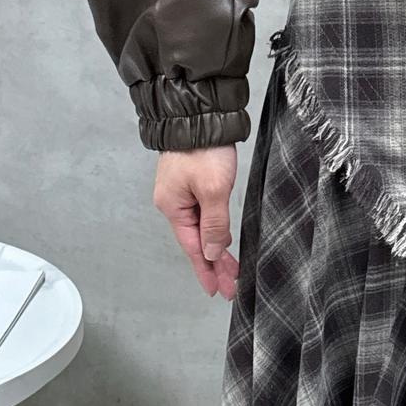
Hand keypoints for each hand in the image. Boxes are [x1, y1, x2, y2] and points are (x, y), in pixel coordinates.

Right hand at [152, 145, 239, 299]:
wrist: (201, 115)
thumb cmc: (204, 149)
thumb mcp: (213, 190)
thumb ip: (214, 224)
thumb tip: (212, 252)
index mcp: (173, 207)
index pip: (193, 247)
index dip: (206, 270)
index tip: (217, 290)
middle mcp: (173, 203)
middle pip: (197, 242)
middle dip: (215, 265)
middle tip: (231, 286)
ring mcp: (182, 193)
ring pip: (202, 230)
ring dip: (217, 250)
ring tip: (233, 271)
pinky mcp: (193, 184)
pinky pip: (204, 216)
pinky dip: (215, 231)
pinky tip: (223, 242)